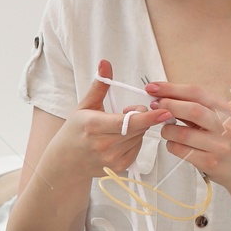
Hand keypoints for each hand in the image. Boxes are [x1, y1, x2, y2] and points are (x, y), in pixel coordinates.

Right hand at [57, 59, 174, 179]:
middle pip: (138, 128)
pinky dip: (134, 141)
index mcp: (94, 126)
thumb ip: (99, 85)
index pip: (127, 122)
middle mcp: (103, 145)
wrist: (66, 162)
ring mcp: (112, 159)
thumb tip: (105, 63)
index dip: (147, 117)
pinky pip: (138, 148)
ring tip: (119, 127)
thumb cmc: (75, 130)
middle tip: (126, 111)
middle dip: (140, 116)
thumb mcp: (85, 106)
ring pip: (140, 138)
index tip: (164, 111)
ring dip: (137, 129)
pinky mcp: (119, 167)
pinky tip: (120, 139)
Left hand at [144, 80, 230, 187]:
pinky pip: (181, 151)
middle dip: (168, 105)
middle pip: (192, 110)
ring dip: (167, 129)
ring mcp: (218, 145)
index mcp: (226, 110)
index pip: (196, 93)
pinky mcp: (210, 162)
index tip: (153, 87)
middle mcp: (225, 126)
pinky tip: (173, 143)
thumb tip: (166, 98)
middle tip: (155, 106)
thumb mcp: (221, 120)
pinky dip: (171, 145)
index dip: (172, 88)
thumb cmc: (229, 142)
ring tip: (166, 129)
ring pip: (183, 133)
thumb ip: (199, 108)